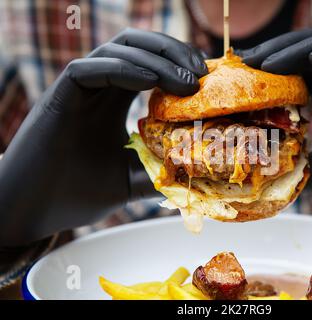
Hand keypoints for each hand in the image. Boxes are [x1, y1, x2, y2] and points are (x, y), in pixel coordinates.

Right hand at [0, 28, 207, 244]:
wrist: (32, 210)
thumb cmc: (77, 193)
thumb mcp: (131, 180)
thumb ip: (160, 170)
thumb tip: (198, 173)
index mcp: (114, 100)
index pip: (150, 64)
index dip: (178, 64)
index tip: (206, 79)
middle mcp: (99, 88)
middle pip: (138, 46)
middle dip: (173, 51)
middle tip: (201, 72)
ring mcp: (79, 89)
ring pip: (118, 49)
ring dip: (157, 58)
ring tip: (187, 80)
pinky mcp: (59, 96)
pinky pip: (91, 68)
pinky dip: (124, 69)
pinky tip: (152, 82)